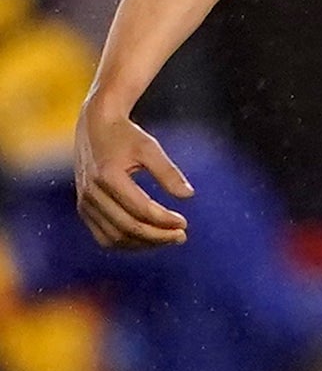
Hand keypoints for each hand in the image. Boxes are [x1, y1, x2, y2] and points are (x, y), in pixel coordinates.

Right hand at [75, 106, 191, 248]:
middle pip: (128, 227)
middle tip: (181, 236)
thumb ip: (168, 171)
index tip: (184, 223)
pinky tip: (149, 237)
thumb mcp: (150, 148)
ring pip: (114, 237)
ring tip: (168, 238)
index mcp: (107, 176)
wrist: (95, 127)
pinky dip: (127, 242)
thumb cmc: (126, 136)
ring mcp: (85, 203)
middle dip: (157, 236)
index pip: (141, 210)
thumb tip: (188, 195)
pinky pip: (104, 236)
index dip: (165, 221)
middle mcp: (91, 193)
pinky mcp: (83, 208)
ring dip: (143, 243)